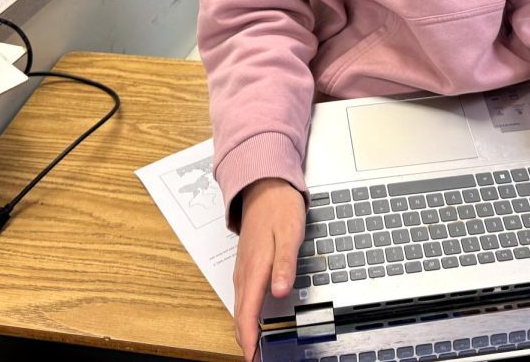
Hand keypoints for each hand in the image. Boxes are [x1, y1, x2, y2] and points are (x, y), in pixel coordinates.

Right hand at [232, 178, 304, 360]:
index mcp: (255, 267)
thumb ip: (284, 264)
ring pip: (240, 304)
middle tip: (252, 358)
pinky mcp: (247, 262)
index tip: (252, 357)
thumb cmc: (279, 208)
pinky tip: (250, 317)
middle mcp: (245, 270)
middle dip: (244, 339)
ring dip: (244, 327)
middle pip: (241, 313)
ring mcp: (244, 267)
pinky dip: (245, 312)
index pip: (248, 312)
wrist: (265, 185)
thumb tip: (280, 292)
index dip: (249, 338)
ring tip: (251, 346)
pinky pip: (242, 294)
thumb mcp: (289, 233)